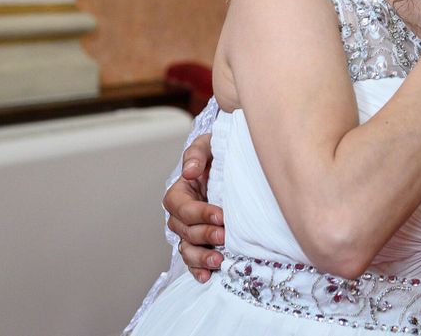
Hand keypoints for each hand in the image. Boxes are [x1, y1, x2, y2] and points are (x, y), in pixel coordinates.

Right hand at [165, 133, 224, 281]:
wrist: (239, 167)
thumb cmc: (221, 154)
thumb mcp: (210, 145)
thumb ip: (197, 153)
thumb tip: (189, 171)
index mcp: (181, 192)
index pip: (180, 207)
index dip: (199, 213)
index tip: (222, 215)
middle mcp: (182, 215)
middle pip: (184, 230)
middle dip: (205, 234)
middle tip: (225, 236)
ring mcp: (191, 231)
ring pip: (187, 249)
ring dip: (201, 257)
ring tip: (218, 260)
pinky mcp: (203, 243)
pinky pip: (194, 261)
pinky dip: (199, 270)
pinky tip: (207, 276)